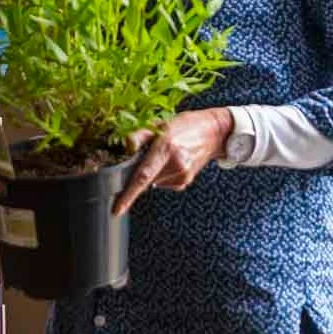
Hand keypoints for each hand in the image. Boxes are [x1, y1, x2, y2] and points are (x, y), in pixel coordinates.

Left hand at [113, 109, 231, 214]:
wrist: (214, 132)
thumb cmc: (187, 125)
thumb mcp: (161, 124)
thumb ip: (140, 136)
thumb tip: (126, 145)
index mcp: (166, 148)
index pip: (143, 176)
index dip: (129, 195)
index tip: (118, 209)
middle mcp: (175, 164)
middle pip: (146, 179)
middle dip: (140, 173)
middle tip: (149, 156)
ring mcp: (182, 175)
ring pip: (154, 182)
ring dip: (153, 172)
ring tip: (165, 155)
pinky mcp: (185, 181)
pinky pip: (164, 183)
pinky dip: (162, 175)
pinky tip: (172, 162)